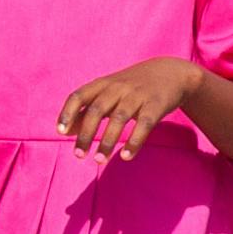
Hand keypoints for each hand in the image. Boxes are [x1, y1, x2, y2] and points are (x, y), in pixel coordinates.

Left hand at [59, 56, 204, 159]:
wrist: (172, 73)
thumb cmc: (133, 87)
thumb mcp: (109, 92)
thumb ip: (87, 109)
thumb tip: (65, 131)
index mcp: (103, 84)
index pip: (79, 96)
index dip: (68, 113)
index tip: (60, 132)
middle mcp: (118, 87)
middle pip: (97, 110)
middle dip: (86, 134)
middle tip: (78, 156)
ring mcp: (138, 95)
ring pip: (119, 119)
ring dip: (107, 141)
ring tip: (99, 160)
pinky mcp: (156, 105)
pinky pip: (144, 125)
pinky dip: (134, 141)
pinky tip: (126, 156)